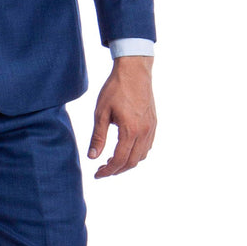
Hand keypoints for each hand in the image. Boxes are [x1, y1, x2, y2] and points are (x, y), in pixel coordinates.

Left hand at [87, 55, 155, 178]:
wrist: (134, 71)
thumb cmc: (115, 89)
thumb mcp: (101, 112)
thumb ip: (98, 136)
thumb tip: (92, 157)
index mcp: (130, 130)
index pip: (119, 159)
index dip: (107, 170)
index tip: (97, 174)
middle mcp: (144, 132)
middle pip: (132, 162)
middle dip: (117, 170)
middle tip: (102, 170)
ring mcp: (151, 128)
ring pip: (142, 156)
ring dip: (127, 163)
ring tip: (112, 161)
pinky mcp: (154, 123)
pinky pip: (148, 146)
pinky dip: (137, 154)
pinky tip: (125, 149)